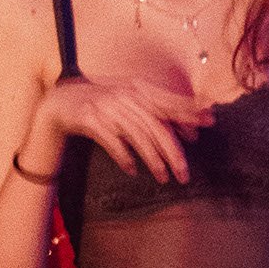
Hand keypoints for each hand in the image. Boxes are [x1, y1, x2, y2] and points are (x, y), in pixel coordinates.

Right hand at [34, 76, 212, 187]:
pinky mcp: (91, 120)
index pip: (168, 103)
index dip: (189, 113)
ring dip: (153, 160)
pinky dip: (125, 157)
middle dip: (174, 152)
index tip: (210, 123)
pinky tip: (133, 170)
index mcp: (136, 89)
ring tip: (163, 178)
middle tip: (185, 175)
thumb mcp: (128, 100)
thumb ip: (155, 112)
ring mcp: (107, 107)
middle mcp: (124, 96)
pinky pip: (113, 142)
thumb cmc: (98, 103)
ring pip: (138, 137)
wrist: (58, 102)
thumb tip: (189, 132)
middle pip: (156, 126)